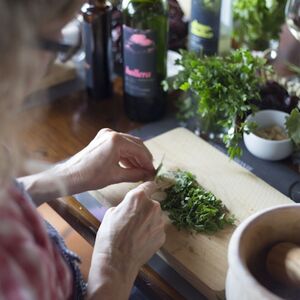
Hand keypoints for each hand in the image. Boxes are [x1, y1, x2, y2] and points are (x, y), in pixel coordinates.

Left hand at [62, 128, 155, 192]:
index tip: (153, 172)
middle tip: (149, 171)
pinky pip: (120, 145)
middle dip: (143, 158)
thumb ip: (135, 174)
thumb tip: (148, 175)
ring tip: (141, 170)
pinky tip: (131, 165)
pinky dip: (126, 155)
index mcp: (116, 140)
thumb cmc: (90, 177)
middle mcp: (112, 133)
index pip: (139, 150)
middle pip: (135, 144)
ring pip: (128, 145)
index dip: (148, 162)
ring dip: (135, 157)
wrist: (69, 176)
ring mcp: (106, 135)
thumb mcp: (115, 176)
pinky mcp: (102, 139)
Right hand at [87, 182, 165, 298]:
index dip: (147, 188)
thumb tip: (130, 207)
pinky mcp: (162, 236)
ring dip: (148, 221)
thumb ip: (125, 205)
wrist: (116, 262)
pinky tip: (140, 240)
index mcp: (138, 197)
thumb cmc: (109, 236)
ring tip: (135, 232)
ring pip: (155, 217)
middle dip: (144, 208)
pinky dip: (151, 233)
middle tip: (133, 219)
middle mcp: (153, 206)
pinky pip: (157, 229)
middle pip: (152, 203)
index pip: (150, 185)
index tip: (147, 190)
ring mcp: (159, 222)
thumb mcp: (111, 213)